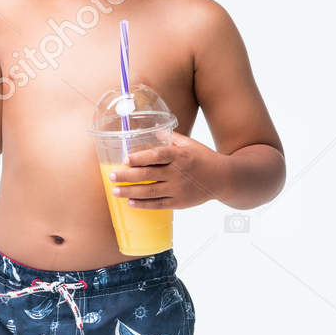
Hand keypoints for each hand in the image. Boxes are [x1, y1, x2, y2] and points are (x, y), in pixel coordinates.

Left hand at [107, 133, 222, 210]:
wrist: (223, 178)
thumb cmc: (203, 158)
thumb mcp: (189, 144)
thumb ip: (171, 138)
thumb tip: (154, 130)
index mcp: (180, 156)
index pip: (157, 156)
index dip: (140, 157)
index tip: (125, 159)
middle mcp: (178, 173)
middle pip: (149, 175)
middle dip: (127, 176)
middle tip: (111, 176)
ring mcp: (178, 189)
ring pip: (150, 192)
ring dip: (130, 192)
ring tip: (115, 191)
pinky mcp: (180, 202)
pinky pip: (159, 205)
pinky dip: (144, 205)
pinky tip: (131, 203)